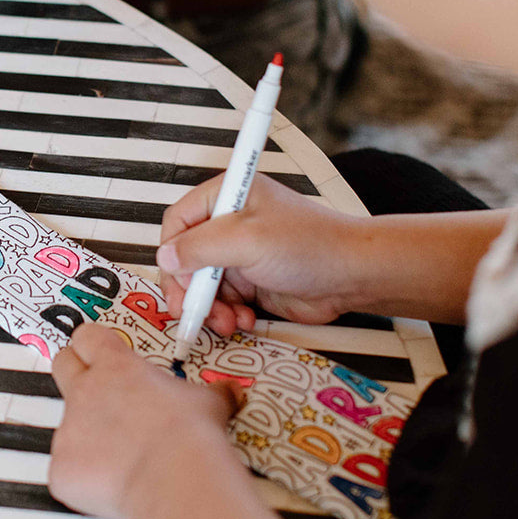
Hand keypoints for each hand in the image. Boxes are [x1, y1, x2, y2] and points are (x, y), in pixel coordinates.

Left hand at [48, 324, 239, 518]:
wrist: (175, 479)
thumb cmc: (192, 434)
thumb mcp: (209, 402)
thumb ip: (211, 393)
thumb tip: (231, 392)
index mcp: (116, 366)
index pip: (87, 337)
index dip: (93, 344)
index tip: (103, 353)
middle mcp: (84, 392)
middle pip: (62, 364)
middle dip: (75, 373)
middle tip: (100, 394)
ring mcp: (68, 431)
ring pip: (68, 425)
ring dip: (89, 436)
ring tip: (124, 457)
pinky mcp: (62, 469)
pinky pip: (67, 470)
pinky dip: (86, 478)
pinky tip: (116, 488)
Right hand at [158, 173, 378, 334]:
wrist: (353, 277)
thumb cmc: (311, 246)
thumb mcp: (247, 240)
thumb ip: (200, 247)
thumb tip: (164, 258)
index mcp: (229, 197)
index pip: (179, 221)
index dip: (172, 253)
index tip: (177, 280)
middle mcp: (231, 223)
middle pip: (187, 258)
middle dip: (189, 288)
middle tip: (191, 312)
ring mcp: (241, 254)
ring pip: (203, 284)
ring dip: (210, 307)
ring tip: (226, 321)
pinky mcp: (252, 281)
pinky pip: (224, 301)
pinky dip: (228, 314)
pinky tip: (244, 320)